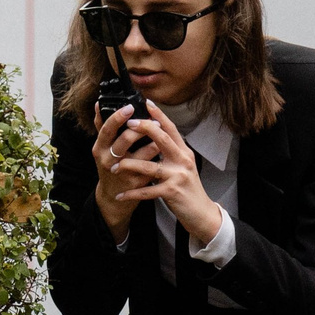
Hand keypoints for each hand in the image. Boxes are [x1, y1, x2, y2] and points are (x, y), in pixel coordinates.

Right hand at [89, 103, 154, 237]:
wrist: (113, 197)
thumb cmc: (110, 166)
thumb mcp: (102, 148)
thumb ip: (102, 126)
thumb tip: (99, 104)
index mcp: (99, 148)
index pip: (107, 129)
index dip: (118, 116)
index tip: (131, 106)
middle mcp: (108, 160)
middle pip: (125, 139)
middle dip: (142, 127)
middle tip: (154, 120)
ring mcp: (123, 172)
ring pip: (142, 152)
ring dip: (155, 140)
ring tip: (162, 132)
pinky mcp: (136, 182)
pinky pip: (153, 165)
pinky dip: (159, 155)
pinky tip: (164, 149)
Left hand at [105, 110, 223, 244]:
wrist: (201, 212)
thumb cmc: (187, 188)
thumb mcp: (182, 166)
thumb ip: (170, 152)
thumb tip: (154, 137)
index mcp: (183, 152)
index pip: (171, 129)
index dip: (159, 115)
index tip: (146, 102)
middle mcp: (182, 160)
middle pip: (162, 139)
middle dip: (143, 129)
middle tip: (127, 125)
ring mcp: (177, 176)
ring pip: (149, 166)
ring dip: (128, 166)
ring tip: (113, 168)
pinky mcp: (171, 192)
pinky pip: (147, 191)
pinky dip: (132, 193)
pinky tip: (120, 195)